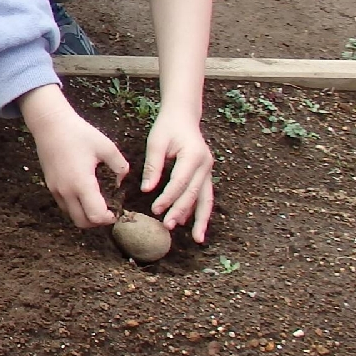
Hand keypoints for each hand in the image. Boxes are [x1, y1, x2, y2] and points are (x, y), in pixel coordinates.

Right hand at [22, 85, 128, 228]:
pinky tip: (85, 195)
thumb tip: (122, 181)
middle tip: (109, 212)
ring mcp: (56, 190)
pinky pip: (64, 206)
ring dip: (86, 215)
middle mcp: (66, 191)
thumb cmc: (79, 134)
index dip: (109, 219)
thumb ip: (120, 166)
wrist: (50, 125)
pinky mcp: (50, 186)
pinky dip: (76, 207)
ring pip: (72, 216)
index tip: (118, 211)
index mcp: (82, 183)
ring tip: (98, 204)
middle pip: (82, 223)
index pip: (96, 215)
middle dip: (98, 222)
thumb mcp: (107, 147)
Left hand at [143, 109, 214, 241]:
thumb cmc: (167, 128)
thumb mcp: (156, 142)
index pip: (180, 182)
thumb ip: (153, 165)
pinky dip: (198, 210)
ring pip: (206, 198)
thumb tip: (147, 189)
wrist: (183, 117)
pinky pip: (204, 195)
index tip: (154, 209)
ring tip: (197, 238)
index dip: (168, 197)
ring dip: (201, 219)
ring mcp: (208, 170)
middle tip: (168, 226)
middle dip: (181, 211)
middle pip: (194, 193)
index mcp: (193, 156)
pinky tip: (191, 224)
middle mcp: (205, 165)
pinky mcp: (205, 174)